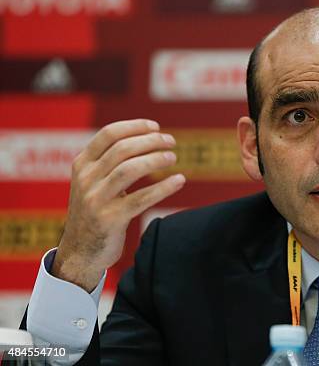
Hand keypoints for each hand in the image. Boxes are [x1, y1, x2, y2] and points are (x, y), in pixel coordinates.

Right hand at [51, 119, 184, 291]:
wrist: (81, 251)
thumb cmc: (95, 210)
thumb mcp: (93, 181)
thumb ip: (110, 161)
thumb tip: (147, 138)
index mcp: (82, 164)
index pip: (108, 134)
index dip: (134, 127)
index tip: (156, 127)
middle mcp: (86, 179)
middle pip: (122, 149)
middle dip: (150, 141)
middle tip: (171, 142)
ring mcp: (96, 199)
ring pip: (129, 170)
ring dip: (155, 160)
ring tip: (173, 158)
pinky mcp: (110, 219)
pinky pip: (141, 198)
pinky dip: (163, 187)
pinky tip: (179, 180)